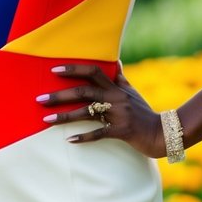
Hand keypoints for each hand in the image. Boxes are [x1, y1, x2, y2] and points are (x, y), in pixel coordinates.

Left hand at [36, 62, 162, 157]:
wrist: (162, 132)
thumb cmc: (143, 112)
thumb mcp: (132, 92)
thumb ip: (120, 78)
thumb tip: (115, 61)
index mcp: (115, 87)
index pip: (93, 71)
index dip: (73, 69)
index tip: (54, 69)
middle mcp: (115, 98)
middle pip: (83, 92)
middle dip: (59, 95)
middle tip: (39, 99)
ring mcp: (118, 114)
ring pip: (87, 112)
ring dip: (64, 116)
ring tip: (46, 120)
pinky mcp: (122, 131)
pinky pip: (100, 133)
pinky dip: (84, 137)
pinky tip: (68, 140)